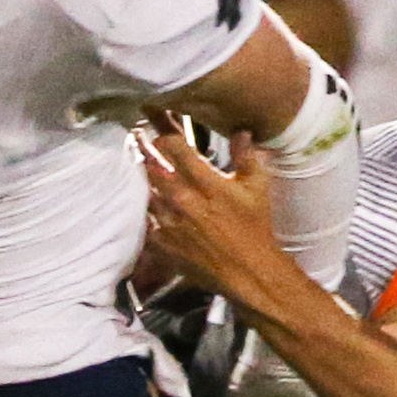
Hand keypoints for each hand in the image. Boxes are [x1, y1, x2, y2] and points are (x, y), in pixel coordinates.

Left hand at [140, 128, 301, 311]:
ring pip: (143, 190)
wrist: (248, 271)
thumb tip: (241, 132)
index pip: (175, 146)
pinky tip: (146, 202)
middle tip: (139, 138)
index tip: (160, 125)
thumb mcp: (257, 188)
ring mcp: (170, 222)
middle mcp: (185, 200)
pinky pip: (144, 219)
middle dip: (144, 148)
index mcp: (208, 184)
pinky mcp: (162, 242)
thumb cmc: (255, 228)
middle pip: (151, 164)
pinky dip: (144, 208)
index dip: (164, 130)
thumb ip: (247, 157)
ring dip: (142, 178)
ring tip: (140, 167)